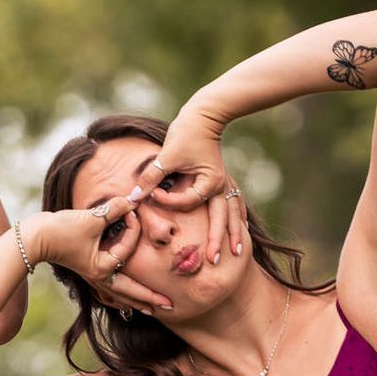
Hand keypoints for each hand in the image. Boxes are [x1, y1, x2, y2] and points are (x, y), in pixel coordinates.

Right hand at [28, 203, 173, 314]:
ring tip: (151, 309)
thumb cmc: (61, 230)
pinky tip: (122, 298)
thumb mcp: (91, 217)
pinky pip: (108, 289)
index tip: (131, 209)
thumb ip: (115, 209)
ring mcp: (92, 276)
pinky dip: (119, 295)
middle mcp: (99, 277)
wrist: (34, 237)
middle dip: (151, 299)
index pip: (128, 247)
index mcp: (103, 268)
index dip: (133, 227)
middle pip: (131, 292)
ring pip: (119, 294)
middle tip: (171, 306)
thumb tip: (134, 199)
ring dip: (136, 300)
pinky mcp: (86, 271)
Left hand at [131, 102, 243, 265]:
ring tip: (238, 253)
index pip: (188, 202)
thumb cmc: (186, 133)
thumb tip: (133, 197)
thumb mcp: (166, 155)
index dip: (169, 201)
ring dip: (234, 233)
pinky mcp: (224, 179)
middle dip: (218, 240)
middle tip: (214, 261)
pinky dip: (239, 216)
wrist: (204, 114)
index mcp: (208, 181)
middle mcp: (221, 185)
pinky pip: (235, 203)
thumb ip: (151, 178)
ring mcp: (225, 183)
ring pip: (233, 213)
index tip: (154, 193)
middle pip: (220, 218)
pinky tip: (243, 228)